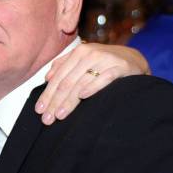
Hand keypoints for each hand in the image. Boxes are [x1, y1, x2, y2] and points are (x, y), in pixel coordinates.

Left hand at [35, 42, 149, 123]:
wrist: (133, 59)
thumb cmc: (103, 63)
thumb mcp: (83, 60)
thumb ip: (64, 66)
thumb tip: (47, 77)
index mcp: (78, 53)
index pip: (58, 78)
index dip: (47, 95)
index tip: (39, 111)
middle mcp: (89, 54)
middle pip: (67, 82)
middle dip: (55, 102)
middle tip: (47, 119)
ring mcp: (105, 59)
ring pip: (81, 83)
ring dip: (69, 101)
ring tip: (60, 115)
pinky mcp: (120, 67)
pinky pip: (104, 78)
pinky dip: (93, 86)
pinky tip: (83, 96)